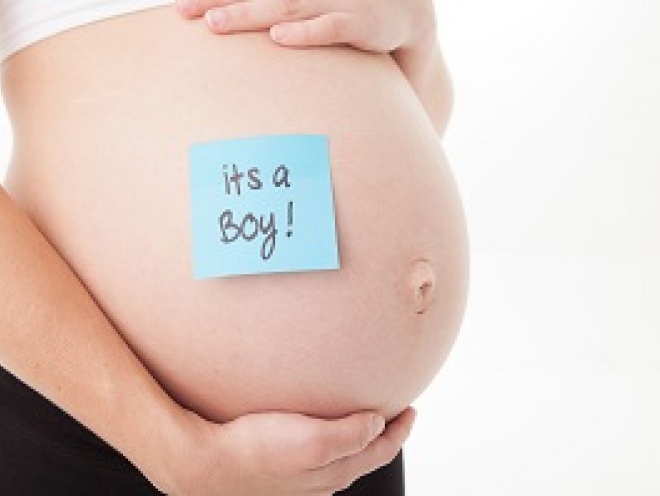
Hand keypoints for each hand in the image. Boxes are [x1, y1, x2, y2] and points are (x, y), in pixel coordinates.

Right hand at [158, 407, 415, 494]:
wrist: (208, 464)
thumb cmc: (256, 452)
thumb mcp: (313, 441)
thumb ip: (350, 434)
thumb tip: (378, 424)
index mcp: (336, 471)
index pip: (381, 450)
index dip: (400, 430)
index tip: (411, 408)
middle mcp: (323, 479)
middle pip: (366, 455)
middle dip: (385, 434)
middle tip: (395, 411)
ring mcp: (302, 476)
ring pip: (343, 456)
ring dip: (361, 437)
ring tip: (364, 416)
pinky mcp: (282, 467)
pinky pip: (320, 454)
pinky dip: (335, 439)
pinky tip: (322, 426)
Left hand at [175, 0, 436, 53]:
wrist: (408, 18)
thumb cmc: (349, 17)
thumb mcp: (313, 13)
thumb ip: (286, 16)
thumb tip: (255, 34)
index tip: (179, 6)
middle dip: (219, 0)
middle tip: (182, 12)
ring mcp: (337, 2)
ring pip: (286, 7)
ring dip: (249, 13)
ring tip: (215, 23)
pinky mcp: (362, 23)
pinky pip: (331, 28)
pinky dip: (306, 32)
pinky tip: (279, 37)